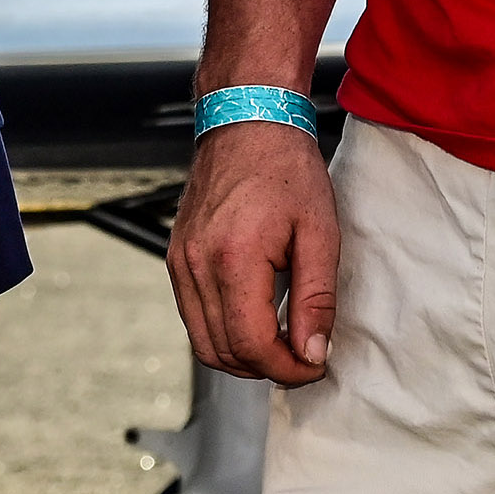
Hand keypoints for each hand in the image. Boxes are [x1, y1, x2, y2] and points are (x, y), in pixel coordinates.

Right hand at [169, 119, 339, 384]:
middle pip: (224, 352)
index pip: (253, 345)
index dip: (289, 369)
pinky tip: (256, 321)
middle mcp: (195, 264)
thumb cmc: (286, 171)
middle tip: (304, 358)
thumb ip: (316, 300)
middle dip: (268, 368)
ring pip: (204, 342)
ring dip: (243, 357)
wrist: (245, 123)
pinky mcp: (175, 258)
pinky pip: (193, 317)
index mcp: (233, 258)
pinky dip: (223, 333)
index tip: (317, 364)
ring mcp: (179, 262)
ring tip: (282, 344)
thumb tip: (313, 353)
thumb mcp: (319, 234)